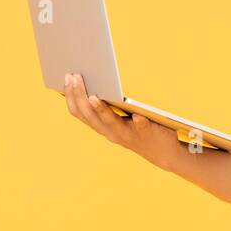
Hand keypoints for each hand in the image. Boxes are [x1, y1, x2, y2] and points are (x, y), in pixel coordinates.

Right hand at [63, 72, 184, 172]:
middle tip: (74, 76)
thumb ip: (106, 106)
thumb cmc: (138, 129)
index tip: (67, 76)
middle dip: (79, 95)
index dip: (70, 95)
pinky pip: (142, 128)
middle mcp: (111, 132)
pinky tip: (137, 115)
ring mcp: (128, 134)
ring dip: (100, 110)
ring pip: (110, 122)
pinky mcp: (146, 133)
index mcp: (102, 127)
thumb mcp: (118, 119)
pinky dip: (138, 122)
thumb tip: (95, 79)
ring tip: (93, 96)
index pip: (79, 112)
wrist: (163, 153)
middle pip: (89, 115)